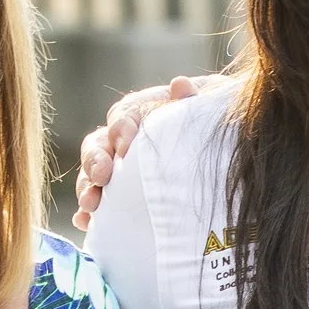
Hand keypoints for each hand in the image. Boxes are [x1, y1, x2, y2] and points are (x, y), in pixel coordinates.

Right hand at [74, 78, 197, 232]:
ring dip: (87, 188)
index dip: (121, 131)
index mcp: (140, 112)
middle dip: (95, 161)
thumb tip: (180, 85)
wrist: (223, 147)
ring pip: (92, 174)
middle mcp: (122, 138)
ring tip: (90, 204)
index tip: (126, 147)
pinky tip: (85, 223)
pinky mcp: (119, 194)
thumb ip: (193, 100)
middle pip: (98, 144)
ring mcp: (118, 168)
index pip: (123, 116)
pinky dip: (88, 213)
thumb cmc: (212, 123)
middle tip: (101, 177)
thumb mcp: (208, 108)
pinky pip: (98, 202)